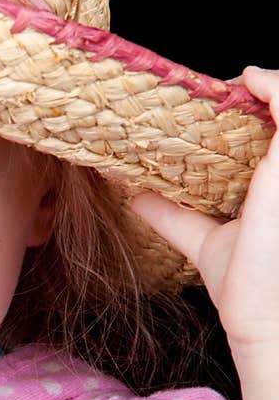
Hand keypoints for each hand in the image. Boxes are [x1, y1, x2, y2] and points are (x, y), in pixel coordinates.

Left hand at [129, 67, 278, 359]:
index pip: (274, 126)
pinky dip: (278, 88)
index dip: (251, 102)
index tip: (209, 98)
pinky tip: (250, 80)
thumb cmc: (245, 284)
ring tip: (234, 83)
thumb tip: (134, 197)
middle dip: (255, 90)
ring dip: (269, 84)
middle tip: (214, 90)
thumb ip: (174, 216)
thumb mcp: (203, 239)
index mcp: (276, 182)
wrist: (260, 320)